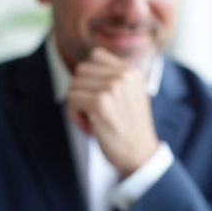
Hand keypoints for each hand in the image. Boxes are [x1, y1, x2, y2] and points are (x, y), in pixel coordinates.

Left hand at [66, 48, 159, 177]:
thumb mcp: (130, 95)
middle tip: (94, 112)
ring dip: (77, 105)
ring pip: (74, 85)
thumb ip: (113, 78)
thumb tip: (83, 68)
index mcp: (132, 71)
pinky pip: (71, 99)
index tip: (100, 98)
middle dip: (82, 91)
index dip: (90, 77)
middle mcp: (124, 75)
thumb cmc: (129, 128)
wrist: (140, 154)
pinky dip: (74, 116)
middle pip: (81, 70)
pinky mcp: (100, 103)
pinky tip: (90, 127)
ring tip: (93, 120)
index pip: (95, 56)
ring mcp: (112, 87)